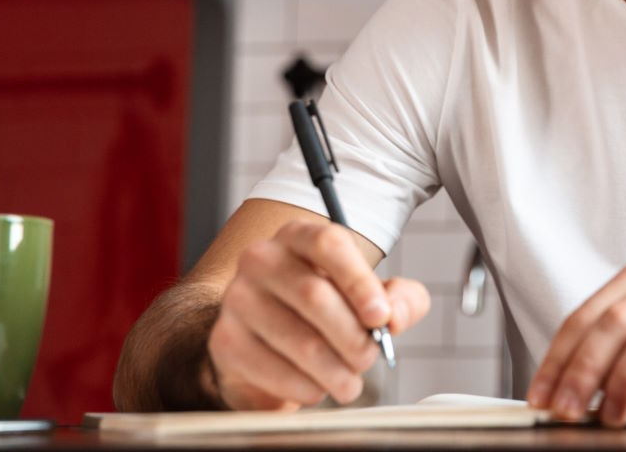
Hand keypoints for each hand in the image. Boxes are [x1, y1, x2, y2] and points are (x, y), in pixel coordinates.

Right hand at [206, 220, 430, 409]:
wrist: (269, 339)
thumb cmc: (331, 309)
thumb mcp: (372, 297)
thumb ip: (400, 299)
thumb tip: (394, 318)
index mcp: (300, 236)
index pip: (329, 244)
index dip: (359, 282)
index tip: (382, 318)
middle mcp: (262, 259)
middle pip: (314, 295)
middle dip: (352, 337)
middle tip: (369, 359)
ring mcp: (238, 298)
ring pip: (298, 340)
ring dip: (334, 370)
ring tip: (349, 383)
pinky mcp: (225, 340)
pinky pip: (273, 370)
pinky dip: (305, 387)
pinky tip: (317, 388)